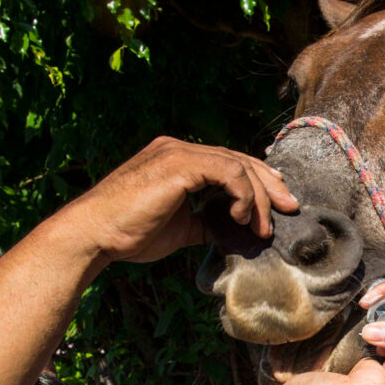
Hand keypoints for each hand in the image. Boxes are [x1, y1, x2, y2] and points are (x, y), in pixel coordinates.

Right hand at [68, 137, 297, 262]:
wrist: (96, 235)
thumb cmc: (128, 233)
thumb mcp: (178, 228)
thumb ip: (204, 222)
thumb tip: (229, 231)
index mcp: (177, 160)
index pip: (228, 163)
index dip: (256, 181)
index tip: (275, 203)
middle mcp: (178, 149)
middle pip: (238, 159)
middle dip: (268, 185)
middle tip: (289, 209)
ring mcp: (178, 153)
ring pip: (236, 164)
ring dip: (257, 196)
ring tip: (261, 227)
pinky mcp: (178, 164)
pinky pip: (226, 170)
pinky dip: (240, 193)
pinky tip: (239, 216)